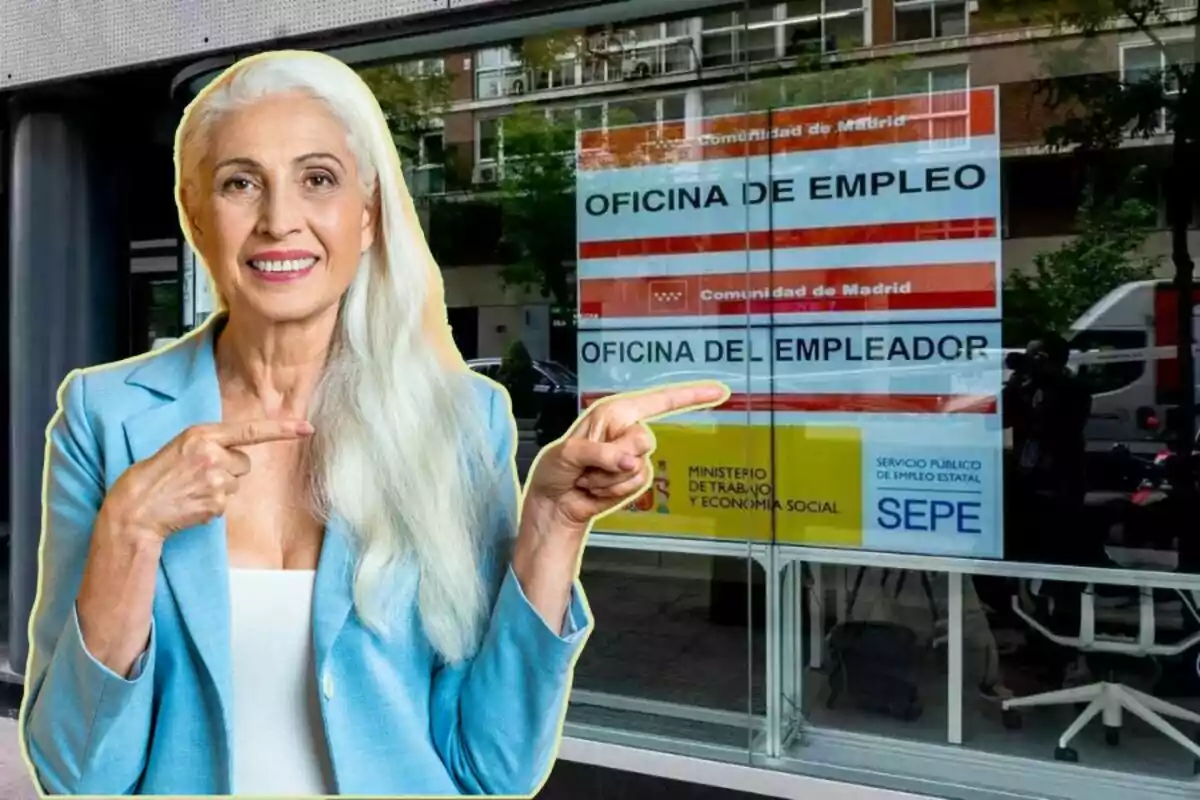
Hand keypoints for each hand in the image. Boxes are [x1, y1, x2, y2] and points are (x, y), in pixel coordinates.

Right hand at [100, 419, 313, 541]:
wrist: (135, 510)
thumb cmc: (153, 477)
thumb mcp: (179, 448)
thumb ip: (208, 445)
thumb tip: (236, 454)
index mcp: (201, 435)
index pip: (249, 430)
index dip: (282, 429)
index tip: (307, 427)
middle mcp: (212, 454)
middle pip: (244, 462)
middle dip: (228, 470)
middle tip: (197, 477)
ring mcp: (215, 480)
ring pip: (236, 484)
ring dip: (219, 489)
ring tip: (190, 491)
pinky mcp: (216, 503)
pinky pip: (226, 504)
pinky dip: (212, 506)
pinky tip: (190, 505)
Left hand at [522, 381, 729, 536]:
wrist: (555, 502)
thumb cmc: (555, 469)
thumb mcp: (569, 454)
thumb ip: (600, 454)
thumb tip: (631, 462)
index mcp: (614, 412)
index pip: (659, 400)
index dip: (690, 395)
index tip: (718, 391)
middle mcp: (627, 430)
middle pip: (644, 440)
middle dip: (615, 456)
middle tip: (589, 463)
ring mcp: (632, 456)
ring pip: (639, 466)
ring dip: (608, 477)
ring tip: (589, 476)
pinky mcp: (634, 478)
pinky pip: (636, 484)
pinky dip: (612, 490)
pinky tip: (597, 488)